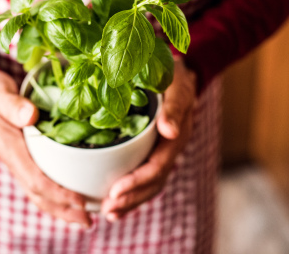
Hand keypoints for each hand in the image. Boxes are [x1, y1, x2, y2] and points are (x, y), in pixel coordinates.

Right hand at [0, 69, 91, 226]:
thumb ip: (13, 104)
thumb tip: (30, 115)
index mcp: (11, 149)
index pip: (36, 180)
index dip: (58, 194)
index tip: (80, 201)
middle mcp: (15, 160)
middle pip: (39, 195)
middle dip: (63, 210)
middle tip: (89, 221)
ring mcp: (19, 160)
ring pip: (39, 192)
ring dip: (61, 208)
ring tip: (85, 217)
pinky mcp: (24, 156)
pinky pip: (40, 181)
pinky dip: (56, 194)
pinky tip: (72, 196)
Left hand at [101, 58, 196, 220]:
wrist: (181, 76)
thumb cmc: (176, 79)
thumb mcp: (177, 88)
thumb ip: (174, 109)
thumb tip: (170, 132)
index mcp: (175, 139)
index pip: (156, 167)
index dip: (137, 181)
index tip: (115, 191)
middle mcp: (170, 151)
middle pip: (152, 183)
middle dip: (130, 198)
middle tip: (107, 209)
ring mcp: (162, 154)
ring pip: (148, 185)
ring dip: (130, 201)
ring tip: (108, 212)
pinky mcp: (152, 153)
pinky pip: (143, 177)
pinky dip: (130, 192)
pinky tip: (113, 201)